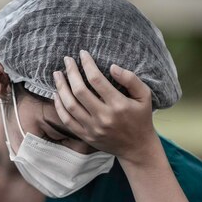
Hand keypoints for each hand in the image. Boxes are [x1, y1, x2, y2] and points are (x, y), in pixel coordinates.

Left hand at [52, 50, 158, 164]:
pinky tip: (57, 94)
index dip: (87, 64)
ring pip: (70, 105)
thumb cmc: (141, 118)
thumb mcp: (145, 96)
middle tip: (67, 60)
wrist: (137, 148)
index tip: (82, 54)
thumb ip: (131, 79)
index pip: (96, 80)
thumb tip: (112, 66)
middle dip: (71, 72)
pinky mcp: (86, 136)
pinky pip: (67, 120)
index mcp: (118, 105)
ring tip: (57, 74)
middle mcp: (104, 117)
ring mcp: (93, 128)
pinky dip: (59, 106)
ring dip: (61, 87)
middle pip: (79, 91)